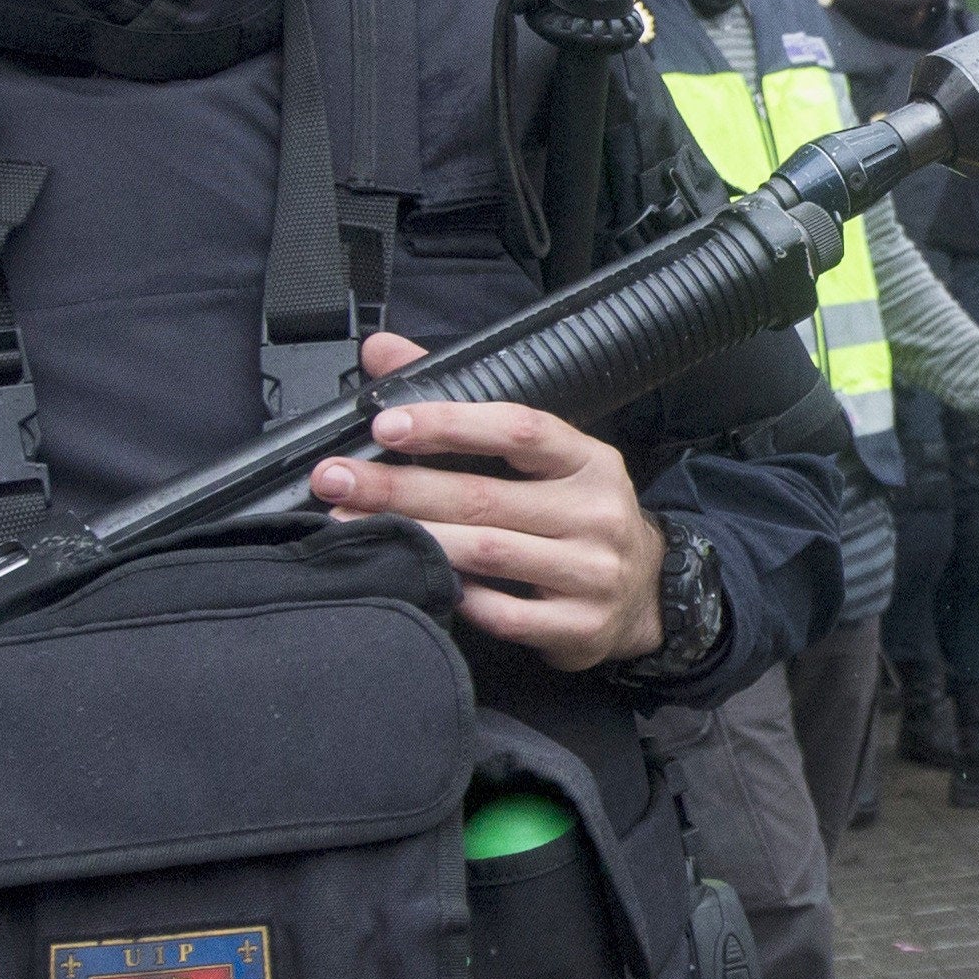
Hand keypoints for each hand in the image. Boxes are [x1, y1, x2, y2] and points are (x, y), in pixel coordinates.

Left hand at [311, 330, 664, 666]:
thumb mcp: (541, 457)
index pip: (519, 428)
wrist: (644, 593)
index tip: (386, 427)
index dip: (449, 424)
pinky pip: (503, 615)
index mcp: (587, 459)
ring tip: (350, 530)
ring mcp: (591, 572)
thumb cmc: (576, 513)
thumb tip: (382, 351)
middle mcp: (596, 512)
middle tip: (333, 481)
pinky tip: (419, 581)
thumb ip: (460, 400)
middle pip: (484, 496)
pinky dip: (457, 597)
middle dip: (397, 488)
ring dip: (412, 540)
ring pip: (487, 554)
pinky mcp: (579, 626)